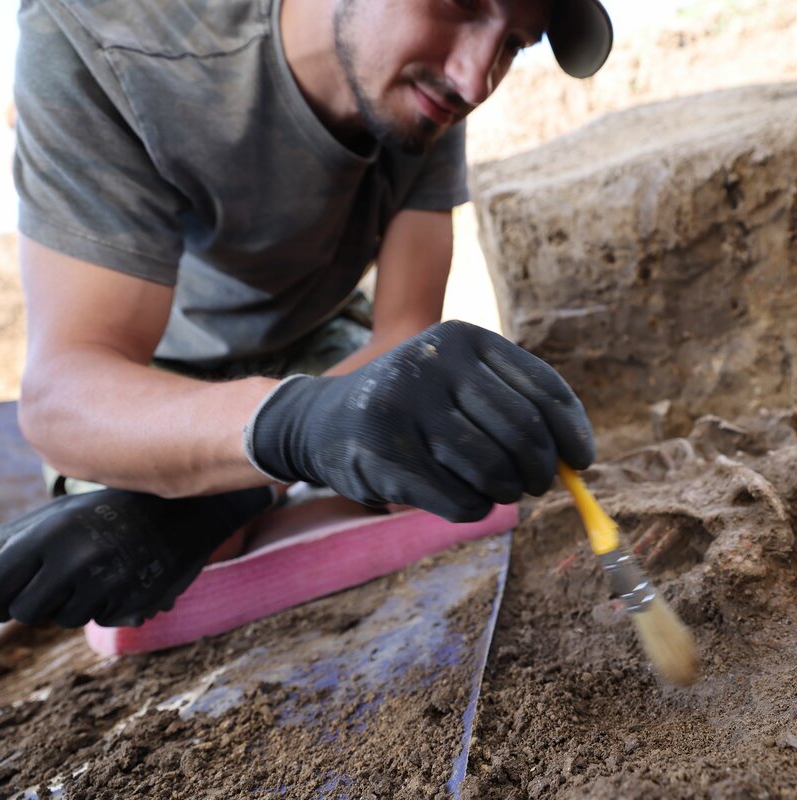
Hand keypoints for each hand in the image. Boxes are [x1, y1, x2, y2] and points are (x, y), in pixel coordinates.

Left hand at [0, 485, 274, 627]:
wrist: (184, 510)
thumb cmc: (108, 510)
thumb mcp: (59, 513)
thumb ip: (12, 542)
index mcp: (52, 533)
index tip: (2, 600)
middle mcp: (78, 559)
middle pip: (25, 610)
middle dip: (33, 601)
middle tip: (52, 583)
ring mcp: (109, 582)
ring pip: (63, 618)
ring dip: (72, 602)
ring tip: (94, 571)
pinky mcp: (135, 602)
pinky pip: (100, 620)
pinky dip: (105, 605)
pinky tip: (120, 576)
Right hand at [246, 320, 593, 521]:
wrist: (325, 421)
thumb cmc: (412, 408)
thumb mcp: (458, 384)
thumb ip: (512, 407)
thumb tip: (574, 461)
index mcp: (465, 338)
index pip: (543, 389)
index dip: (572, 432)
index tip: (581, 462)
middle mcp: (435, 362)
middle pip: (523, 433)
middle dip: (540, 471)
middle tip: (534, 485)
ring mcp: (405, 406)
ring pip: (493, 471)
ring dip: (506, 492)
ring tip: (498, 491)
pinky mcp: (384, 454)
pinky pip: (460, 500)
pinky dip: (474, 509)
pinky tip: (464, 500)